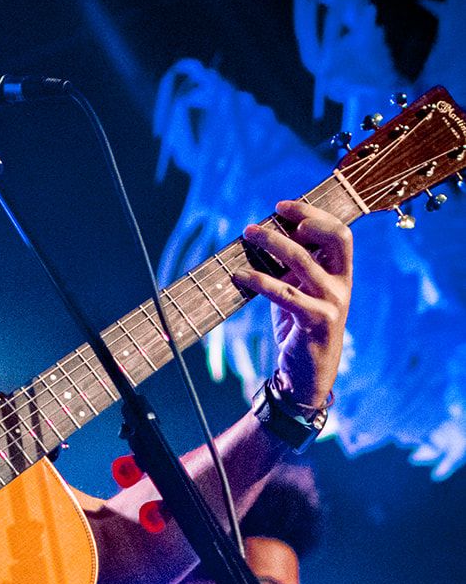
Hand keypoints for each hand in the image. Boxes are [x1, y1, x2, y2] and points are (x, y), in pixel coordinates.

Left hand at [232, 199, 351, 408]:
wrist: (306, 377)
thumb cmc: (299, 331)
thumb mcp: (298, 294)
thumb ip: (291, 270)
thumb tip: (265, 239)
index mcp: (341, 275)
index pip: (339, 233)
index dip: (314, 214)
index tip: (283, 206)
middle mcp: (342, 286)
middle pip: (333, 238)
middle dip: (300, 220)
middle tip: (263, 220)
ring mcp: (333, 303)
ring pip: (303, 261)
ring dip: (272, 244)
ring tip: (248, 236)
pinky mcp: (316, 321)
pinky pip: (285, 293)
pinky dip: (260, 280)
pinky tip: (241, 275)